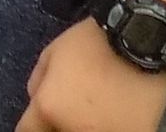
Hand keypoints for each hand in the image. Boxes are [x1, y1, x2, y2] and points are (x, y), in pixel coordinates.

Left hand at [17, 18, 165, 131]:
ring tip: (97, 108)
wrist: (137, 42)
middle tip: (72, 106)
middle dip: (59, 123)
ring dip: (87, 125)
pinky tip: (118, 112)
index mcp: (48, 109)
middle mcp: (73, 129)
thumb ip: (37, 81)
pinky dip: (114, 126)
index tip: (45, 115)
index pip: (29, 131)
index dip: (36, 122)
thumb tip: (37, 99)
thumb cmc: (90, 43)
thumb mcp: (51, 53)